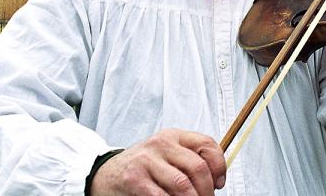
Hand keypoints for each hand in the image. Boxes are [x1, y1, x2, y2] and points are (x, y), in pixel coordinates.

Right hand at [90, 129, 225, 195]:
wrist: (106, 174)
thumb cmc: (142, 167)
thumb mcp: (166, 155)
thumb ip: (188, 160)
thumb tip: (217, 179)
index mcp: (173, 136)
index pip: (207, 144)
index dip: (219, 166)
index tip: (219, 183)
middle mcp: (161, 144)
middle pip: (198, 167)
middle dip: (207, 190)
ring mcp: (147, 161)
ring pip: (183, 185)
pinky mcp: (135, 180)